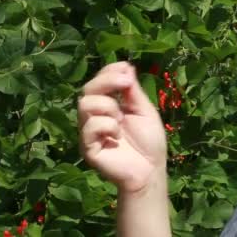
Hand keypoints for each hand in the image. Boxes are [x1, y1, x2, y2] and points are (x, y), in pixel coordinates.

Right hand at [78, 62, 166, 192]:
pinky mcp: (87, 146)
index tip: (126, 69)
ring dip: (109, 107)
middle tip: (125, 83)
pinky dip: (107, 126)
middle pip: (88, 89)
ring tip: (121, 120)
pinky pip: (90, 126)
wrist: (151, 169)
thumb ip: (132, 91)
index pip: (99, 81)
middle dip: (107, 81)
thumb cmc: (150, 141)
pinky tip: (117, 136)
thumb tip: (126, 66)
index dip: (109, 72)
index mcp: (109, 105)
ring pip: (85, 104)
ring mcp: (89, 131)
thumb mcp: (144, 110)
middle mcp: (95, 116)